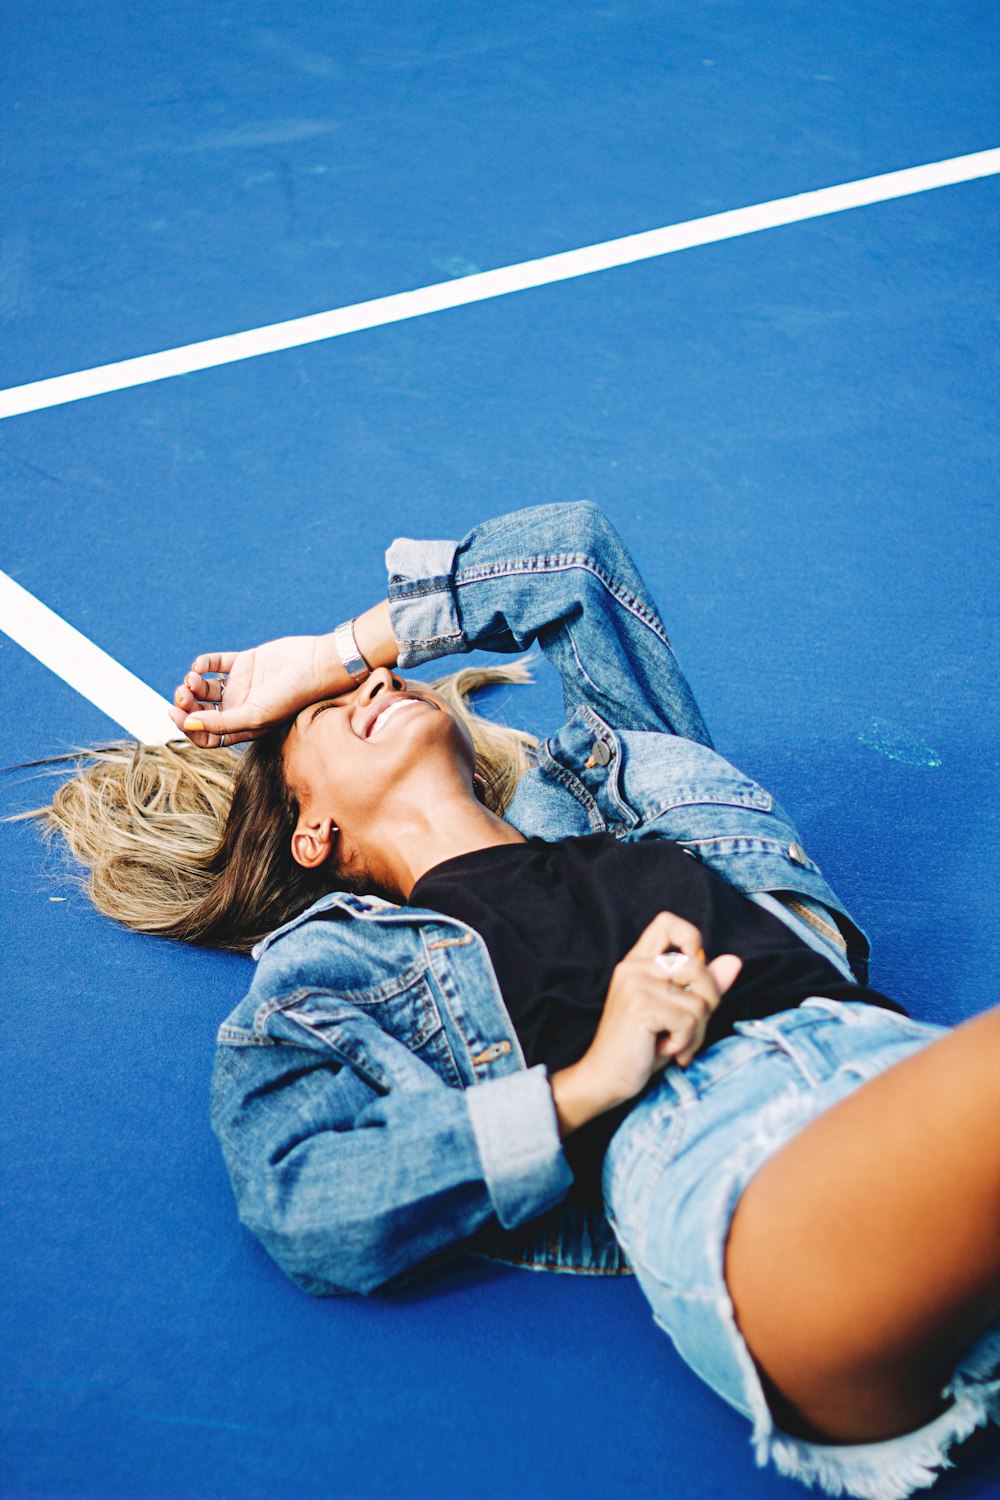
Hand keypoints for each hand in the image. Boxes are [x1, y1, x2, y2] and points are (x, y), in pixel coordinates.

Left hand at [168, 602, 399, 748]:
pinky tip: (201, 666)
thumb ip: (220, 723)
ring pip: (205, 689)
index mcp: (244, 727)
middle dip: (187, 705)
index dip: (189, 728)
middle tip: (180, 696)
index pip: (208, 735)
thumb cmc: (292, 696)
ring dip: (192, 684)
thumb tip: (187, 724)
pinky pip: (216, 664)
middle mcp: (241, 708)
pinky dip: (203, 664)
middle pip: (202, 712)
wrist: (316, 665)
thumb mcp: (255, 716)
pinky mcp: (245, 662)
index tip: (177, 715)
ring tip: (192, 679)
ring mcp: (242, 685)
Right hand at [549, 913, 741, 1137]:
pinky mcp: (640, 1005)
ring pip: (699, 1001)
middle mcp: (634, 967)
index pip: (668, 923)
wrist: (605, 1080)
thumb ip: (703, 987)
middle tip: (686, 1029)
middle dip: (707, 1003)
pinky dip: (685, 1042)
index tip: (692, 974)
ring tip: (674, 1044)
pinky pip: (689, 1020)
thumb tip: (734, 961)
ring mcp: (635, 983)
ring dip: (695, 1032)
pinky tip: (665, 1050)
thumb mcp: (678, 1014)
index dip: (692, 940)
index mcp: (639, 964)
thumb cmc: (641, 1049)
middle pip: (698, 967)